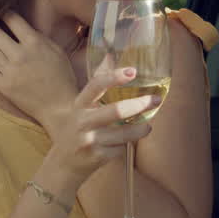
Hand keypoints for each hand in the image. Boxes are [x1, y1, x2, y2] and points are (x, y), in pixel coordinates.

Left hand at [0, 12, 77, 137]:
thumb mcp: (57, 51)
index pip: (12, 19)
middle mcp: (20, 55)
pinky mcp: (2, 85)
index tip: (2, 14)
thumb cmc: (62, 77)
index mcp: (35, 43)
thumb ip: (39, 38)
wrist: (59, 106)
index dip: (4, 13)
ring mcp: (9, 71)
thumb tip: (22, 27)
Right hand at [48, 65, 154, 181]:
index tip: (133, 71)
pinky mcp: (96, 157)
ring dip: (140, 129)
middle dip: (139, 104)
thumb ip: (97, 81)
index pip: (96, 85)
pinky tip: (127, 142)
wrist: (63, 164)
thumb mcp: (82, 105)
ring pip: (123, 133)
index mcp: (79, 104)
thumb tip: (110, 53)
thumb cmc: (78, 127)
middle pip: (115, 111)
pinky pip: (120, 149)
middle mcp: (82, 121)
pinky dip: (126, 145)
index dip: (114, 77)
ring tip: (148, 126)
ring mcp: (88, 140)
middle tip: (156, 100)